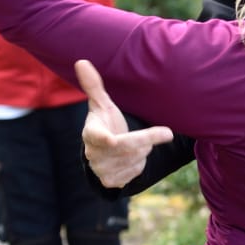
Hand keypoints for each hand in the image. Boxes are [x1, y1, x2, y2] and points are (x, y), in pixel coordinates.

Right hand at [76, 59, 173, 187]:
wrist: (102, 154)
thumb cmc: (105, 124)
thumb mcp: (101, 106)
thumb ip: (93, 86)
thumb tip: (81, 61)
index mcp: (91, 133)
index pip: (99, 137)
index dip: (106, 139)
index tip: (112, 139)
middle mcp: (93, 154)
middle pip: (129, 147)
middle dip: (145, 139)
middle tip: (163, 132)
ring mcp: (102, 170)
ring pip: (135, 159)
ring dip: (142, 151)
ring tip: (135, 145)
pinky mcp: (111, 182)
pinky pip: (136, 171)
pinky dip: (139, 164)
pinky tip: (131, 158)